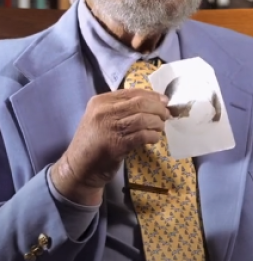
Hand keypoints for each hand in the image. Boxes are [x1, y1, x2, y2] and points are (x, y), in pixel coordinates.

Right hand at [51, 89, 169, 204]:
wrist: (78, 169)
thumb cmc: (94, 143)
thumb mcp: (103, 118)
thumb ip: (123, 108)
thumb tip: (155, 101)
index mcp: (100, 101)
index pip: (133, 92)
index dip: (153, 96)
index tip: (165, 101)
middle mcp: (103, 111)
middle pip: (140, 103)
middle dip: (158, 108)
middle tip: (167, 115)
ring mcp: (109, 128)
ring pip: (143, 118)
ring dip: (157, 123)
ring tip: (160, 127)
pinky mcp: (116, 144)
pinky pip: (142, 135)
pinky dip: (153, 136)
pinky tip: (154, 138)